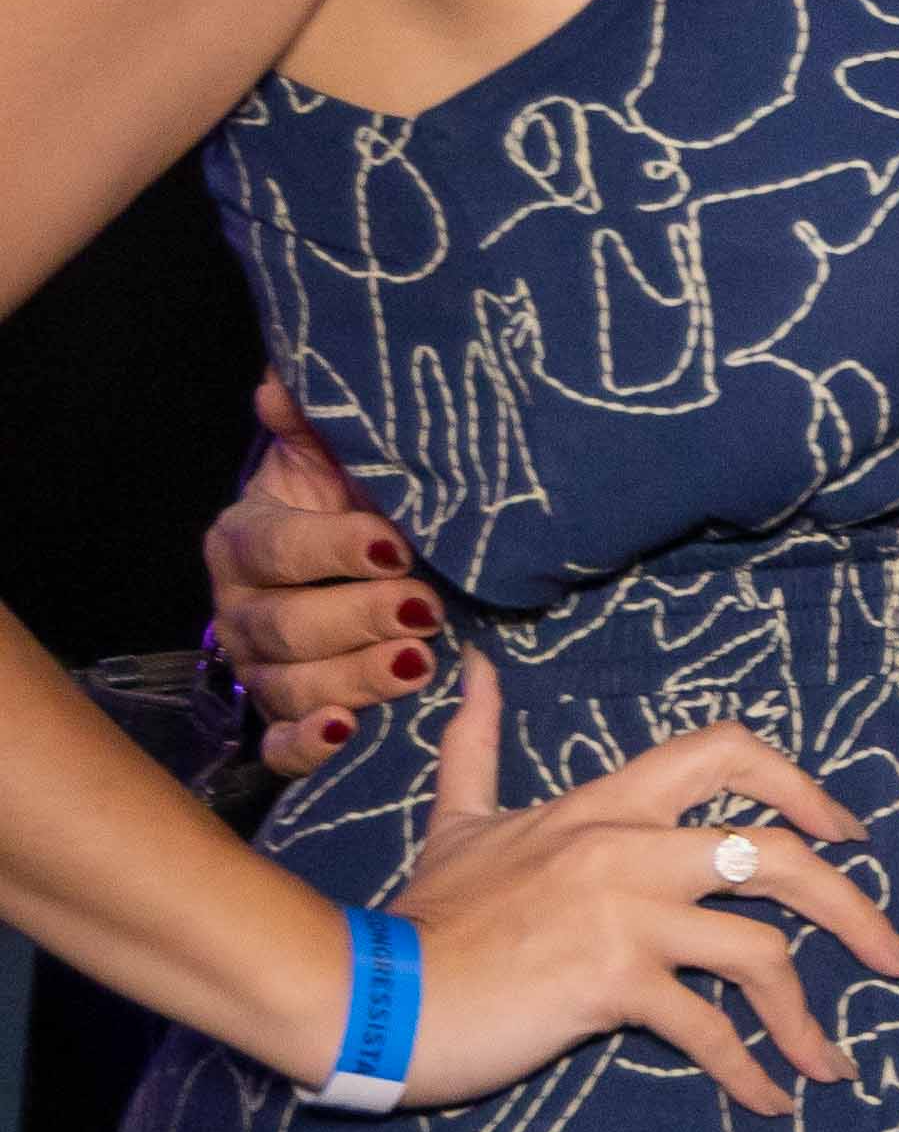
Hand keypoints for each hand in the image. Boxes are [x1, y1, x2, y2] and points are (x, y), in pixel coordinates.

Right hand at [208, 375, 433, 773]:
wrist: (357, 566)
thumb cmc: (350, 506)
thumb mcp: (333, 459)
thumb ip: (310, 423)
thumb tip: (280, 383)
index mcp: (244, 541)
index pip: (278, 549)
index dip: (333, 549)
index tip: (396, 546)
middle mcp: (240, 610)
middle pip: (286, 625)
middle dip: (358, 618)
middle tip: (425, 610)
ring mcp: (256, 671)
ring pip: (289, 687)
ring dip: (355, 679)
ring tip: (418, 665)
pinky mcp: (278, 722)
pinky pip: (279, 748)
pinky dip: (310, 745)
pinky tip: (349, 732)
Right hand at [391, 655, 898, 1118]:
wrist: (371, 992)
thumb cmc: (424, 917)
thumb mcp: (458, 819)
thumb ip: (478, 744)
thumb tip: (475, 668)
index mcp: (605, 804)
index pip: (727, 753)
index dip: (801, 786)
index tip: (847, 835)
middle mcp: (625, 845)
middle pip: (781, 854)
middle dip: (856, 908)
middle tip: (897, 957)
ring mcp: (621, 913)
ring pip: (763, 949)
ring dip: (812, 1017)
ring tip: (833, 1065)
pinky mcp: (608, 984)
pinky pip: (708, 1032)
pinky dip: (752, 1072)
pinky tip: (772, 1100)